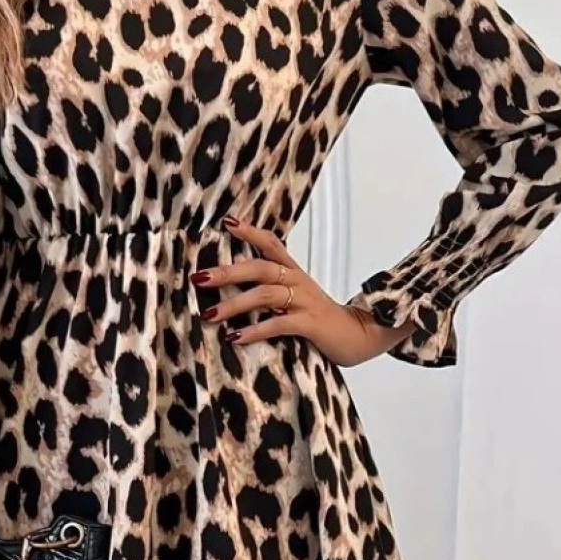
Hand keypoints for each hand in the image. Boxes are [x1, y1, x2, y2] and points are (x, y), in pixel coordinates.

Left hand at [192, 217, 414, 366]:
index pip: (272, 244)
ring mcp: (305, 302)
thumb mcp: (297, 300)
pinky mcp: (311, 324)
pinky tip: (236, 337)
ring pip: (265, 295)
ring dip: (234, 305)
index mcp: (294, 274)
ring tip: (210, 315)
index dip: (250, 232)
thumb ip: (272, 293)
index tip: (226, 222)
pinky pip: (279, 324)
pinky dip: (255, 330)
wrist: (360, 337)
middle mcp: (298, 282)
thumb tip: (234, 294)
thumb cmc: (322, 320)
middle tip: (200, 278)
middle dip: (228, 272)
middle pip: (260, 268)